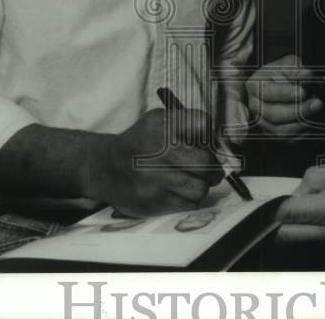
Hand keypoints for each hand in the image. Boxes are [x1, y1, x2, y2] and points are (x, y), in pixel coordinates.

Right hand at [84, 108, 223, 216]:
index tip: (206, 144)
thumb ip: (188, 124)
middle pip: (207, 162)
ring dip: (201, 186)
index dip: (210, 137)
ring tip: (190, 181)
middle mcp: (158, 150)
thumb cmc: (140, 143)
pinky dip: (188, 199)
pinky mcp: (153, 202)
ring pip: (201, 188)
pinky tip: (177, 191)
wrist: (106, 167)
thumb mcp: (158, 120)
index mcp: (162, 125)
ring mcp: (154, 179)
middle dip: (212, 167)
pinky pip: (189, 204)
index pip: (204, 124)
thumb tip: (218, 143)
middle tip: (207, 169)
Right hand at [246, 54, 322, 138]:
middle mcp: (255, 106)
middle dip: (297, 110)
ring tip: (317, 114)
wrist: (281, 85)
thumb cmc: (283, 74)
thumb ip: (295, 68)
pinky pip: (287, 140)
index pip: (268, 92)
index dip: (285, 93)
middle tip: (316, 104)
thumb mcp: (287, 65)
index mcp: (254, 85)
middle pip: (273, 114)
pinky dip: (301, 134)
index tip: (303, 92)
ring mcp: (262, 123)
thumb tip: (306, 74)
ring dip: (301, 124)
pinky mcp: (273, 135)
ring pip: (280, 131)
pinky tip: (312, 123)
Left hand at [275, 160, 324, 244]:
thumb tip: (294, 196)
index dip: (279, 206)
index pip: (289, 214)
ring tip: (309, 212)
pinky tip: (322, 220)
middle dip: (283, 220)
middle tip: (292, 207)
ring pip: (297, 242)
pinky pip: (312, 244)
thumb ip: (314, 178)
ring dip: (295, 228)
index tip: (282, 200)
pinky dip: (310, 233)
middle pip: (287, 234)